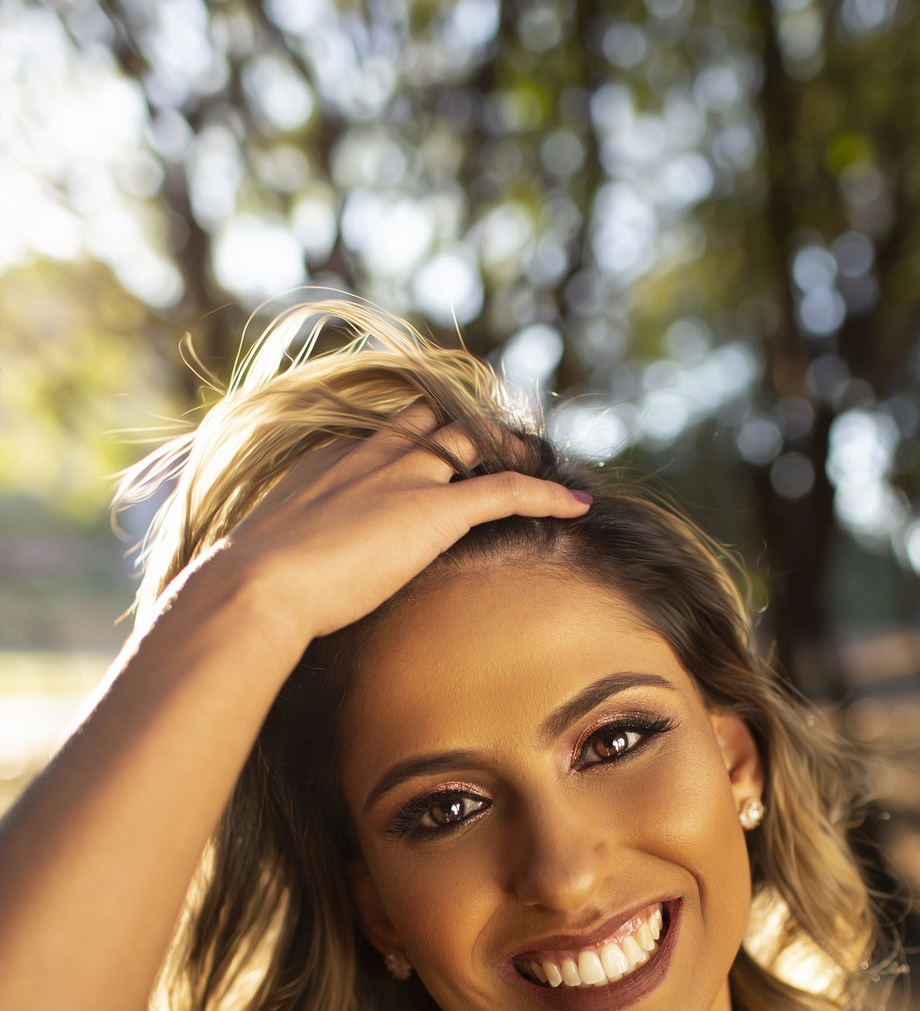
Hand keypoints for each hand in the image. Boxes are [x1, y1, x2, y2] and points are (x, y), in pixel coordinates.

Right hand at [208, 406, 590, 648]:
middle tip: (495, 441)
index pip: (385, 434)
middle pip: (431, 420)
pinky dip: (546, 493)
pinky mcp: (435, 510)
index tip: (432, 452)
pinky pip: (507, 489)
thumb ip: (290, 558)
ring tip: (539, 458)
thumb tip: (279, 589)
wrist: (256, 586)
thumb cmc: (250, 585)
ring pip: (472, 441)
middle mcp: (371, 456)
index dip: (415, 439)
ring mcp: (406, 479)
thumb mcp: (269, 558)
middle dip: (464, 427)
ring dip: (509, 447)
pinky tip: (577, 503)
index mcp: (330, 461)